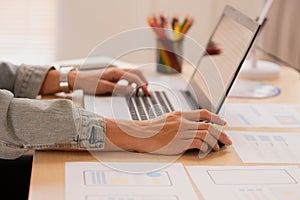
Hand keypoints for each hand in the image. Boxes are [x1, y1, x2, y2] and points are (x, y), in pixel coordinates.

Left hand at [69, 67, 149, 95]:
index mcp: (116, 72)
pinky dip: (134, 81)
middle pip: (137, 72)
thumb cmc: (88, 83)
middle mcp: (117, 71)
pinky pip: (127, 76)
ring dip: (140, 80)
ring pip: (133, 73)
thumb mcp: (103, 88)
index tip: (147, 93)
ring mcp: (116, 73)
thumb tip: (131, 90)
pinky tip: (133, 88)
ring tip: (143, 90)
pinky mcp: (114, 76)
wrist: (78, 79)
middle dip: (145, 81)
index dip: (143, 85)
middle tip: (148, 91)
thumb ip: (118, 89)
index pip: (134, 78)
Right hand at [105, 109, 231, 154]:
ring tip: (220, 147)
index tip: (223, 122)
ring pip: (205, 135)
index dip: (216, 118)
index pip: (203, 113)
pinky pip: (197, 144)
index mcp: (181, 114)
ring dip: (215, 141)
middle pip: (208, 126)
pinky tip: (207, 149)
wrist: (140, 134)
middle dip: (221, 133)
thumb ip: (181, 119)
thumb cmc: (153, 128)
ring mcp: (181, 132)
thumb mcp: (168, 118)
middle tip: (228, 139)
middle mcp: (183, 122)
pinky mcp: (178, 143)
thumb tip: (192, 123)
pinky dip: (205, 147)